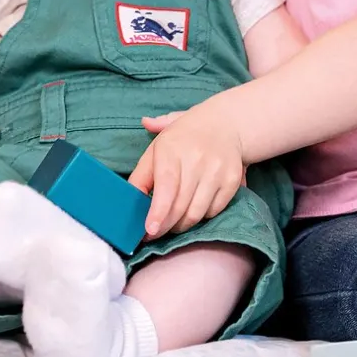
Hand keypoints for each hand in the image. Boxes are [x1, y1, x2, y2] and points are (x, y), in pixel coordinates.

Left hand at [130, 106, 246, 238]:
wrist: (224, 124)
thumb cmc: (183, 138)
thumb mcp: (157, 147)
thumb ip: (140, 173)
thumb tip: (124, 196)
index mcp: (172, 150)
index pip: (166, 186)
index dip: (158, 211)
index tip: (150, 230)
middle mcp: (197, 160)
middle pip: (180, 205)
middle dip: (165, 226)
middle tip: (155, 233)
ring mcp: (217, 171)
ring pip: (197, 213)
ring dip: (182, 225)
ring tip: (173, 223)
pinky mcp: (232, 181)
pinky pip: (213, 211)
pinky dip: (201, 217)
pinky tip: (193, 210)